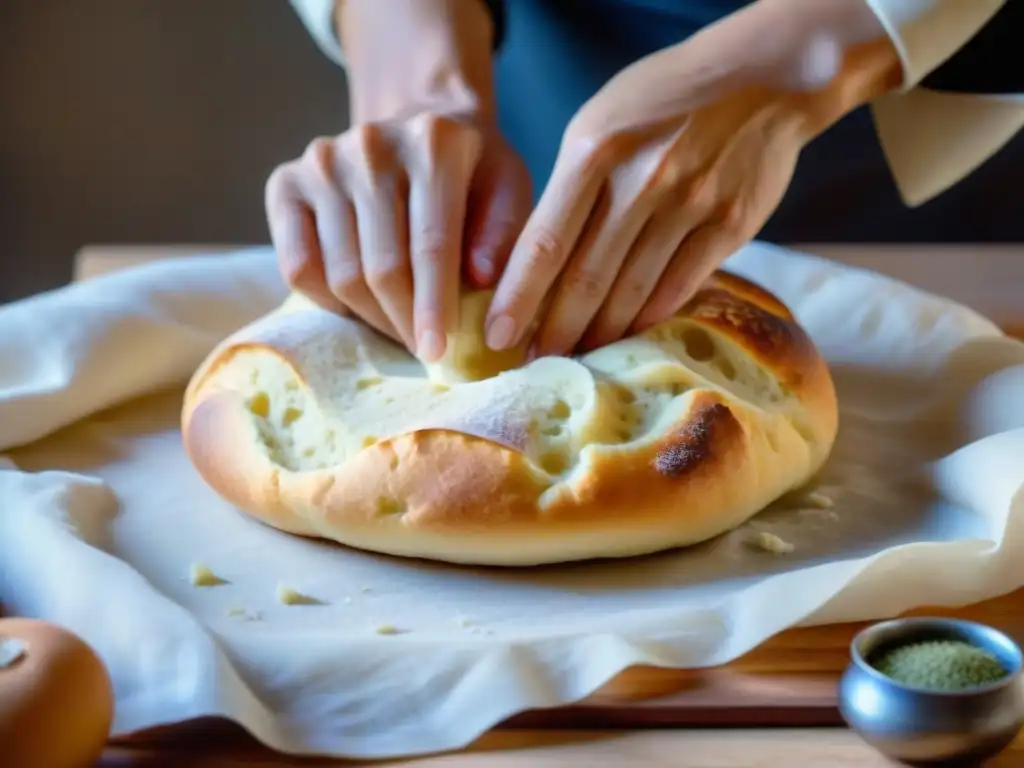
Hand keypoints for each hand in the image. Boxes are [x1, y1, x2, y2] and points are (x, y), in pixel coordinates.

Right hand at [265, 115, 529, 361]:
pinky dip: (328, 302)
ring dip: (371, 317)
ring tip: (399, 327)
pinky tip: (359, 307)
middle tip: (422, 350)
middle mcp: (371, 145)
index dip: (433, 306)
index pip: (430, 244)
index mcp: (434, 142)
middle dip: (403, 321)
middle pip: (381, 267)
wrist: (418, 123)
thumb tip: (479, 280)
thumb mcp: (509, 190)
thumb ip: (504, 233)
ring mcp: (322, 162)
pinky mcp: (286, 182)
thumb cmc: (472, 172)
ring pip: (340, 273)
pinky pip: (298, 267)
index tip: (437, 352)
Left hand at [484, 0, 899, 357]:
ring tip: (576, 361)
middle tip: (534, 364)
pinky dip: (649, 319)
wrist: (761, 74)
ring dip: (599, 335)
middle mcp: (641, 180)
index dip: (517, 297)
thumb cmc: (664, 100)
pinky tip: (628, 338)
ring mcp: (689, 204)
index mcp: (594, 150)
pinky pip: (680, 288)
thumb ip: (571, 186)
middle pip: (586, 278)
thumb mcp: (601, 122)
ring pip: (632, 292)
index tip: (495, 336)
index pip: (544, 241)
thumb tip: (540, 260)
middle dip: (554, 330)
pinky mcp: (729, 224)